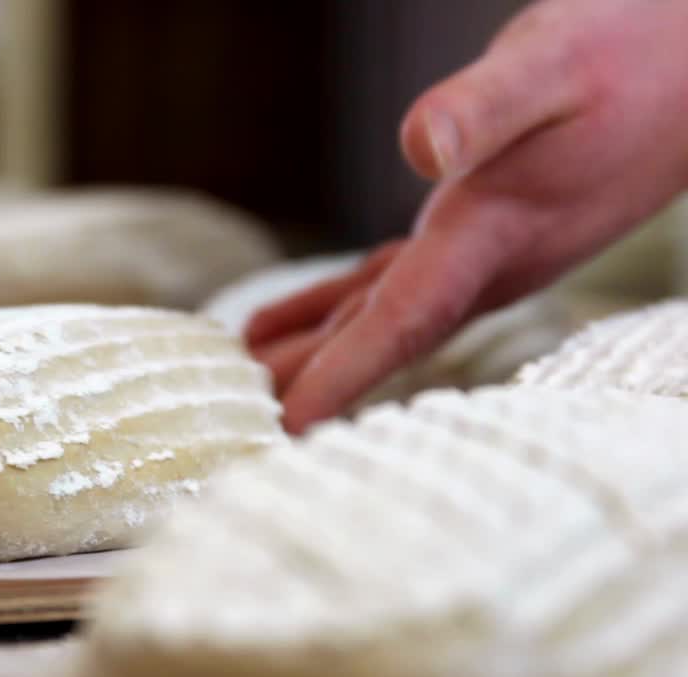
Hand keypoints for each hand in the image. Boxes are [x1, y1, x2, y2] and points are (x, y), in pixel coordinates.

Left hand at [247, 0, 687, 432]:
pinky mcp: (485, 228)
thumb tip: (419, 148)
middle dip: (314, 384)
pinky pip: (395, 284)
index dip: (345, 374)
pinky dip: (337, 307)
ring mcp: (490, 251)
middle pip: (383, 339)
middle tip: (238, 428)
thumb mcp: (553, 63)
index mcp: (497, 230)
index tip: (287, 427)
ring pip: (384, 317)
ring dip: (315, 353)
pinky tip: (292, 322)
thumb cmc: (635, 51)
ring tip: (244, 384)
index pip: (405, 319)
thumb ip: (485, 107)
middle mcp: (491, 260)